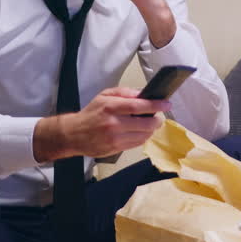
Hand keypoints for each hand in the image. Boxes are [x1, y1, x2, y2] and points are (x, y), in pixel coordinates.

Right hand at [32, 87, 171, 161]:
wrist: (74, 134)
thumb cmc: (91, 113)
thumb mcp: (104, 95)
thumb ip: (125, 93)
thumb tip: (143, 94)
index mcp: (110, 107)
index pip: (138, 106)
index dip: (156, 105)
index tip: (166, 104)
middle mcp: (113, 123)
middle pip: (145, 123)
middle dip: (156, 120)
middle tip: (158, 117)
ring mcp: (114, 138)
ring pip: (143, 135)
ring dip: (150, 130)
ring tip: (148, 124)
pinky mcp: (116, 149)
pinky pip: (137, 144)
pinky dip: (142, 137)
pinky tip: (140, 132)